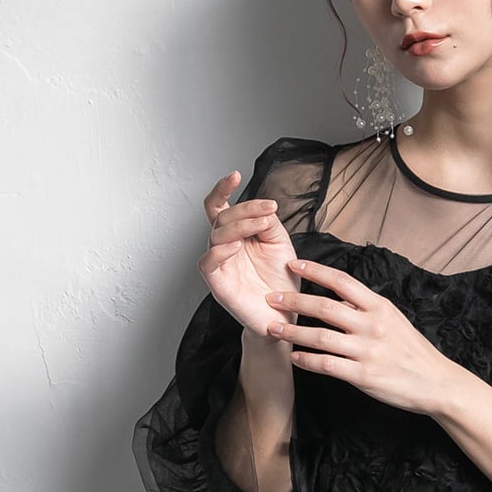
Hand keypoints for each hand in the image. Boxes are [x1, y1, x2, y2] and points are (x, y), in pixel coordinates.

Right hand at [197, 171, 300, 335]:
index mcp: (237, 235)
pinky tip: (236, 246)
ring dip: (238, 225)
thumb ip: (270, 223)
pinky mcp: (217, 284)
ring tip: (260, 224)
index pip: (222, 207)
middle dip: (245, 209)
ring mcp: (220, 265)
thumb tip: (263, 209)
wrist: (284, 317)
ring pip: (216, 235)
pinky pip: (207, 263)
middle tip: (268, 209)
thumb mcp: (281, 244)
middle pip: (221, 217)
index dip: (223, 189)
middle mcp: (225, 247)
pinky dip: (219, 251)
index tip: (235, 174)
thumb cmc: (280, 283)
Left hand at [263, 258, 453, 414]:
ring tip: (273, 327)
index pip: (342, 281)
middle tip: (271, 297)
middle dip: (294, 300)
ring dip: (292, 331)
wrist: (436, 382)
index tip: (293, 264)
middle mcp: (372, 325)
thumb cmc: (413, 351)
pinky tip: (294, 357)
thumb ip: (365, 308)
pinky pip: (327, 364)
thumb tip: (337, 296)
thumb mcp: (394, 320)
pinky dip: (306, 360)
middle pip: (324, 306)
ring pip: (320, 336)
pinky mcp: (363, 375)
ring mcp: (367, 350)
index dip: (315, 270)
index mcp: (379, 307)